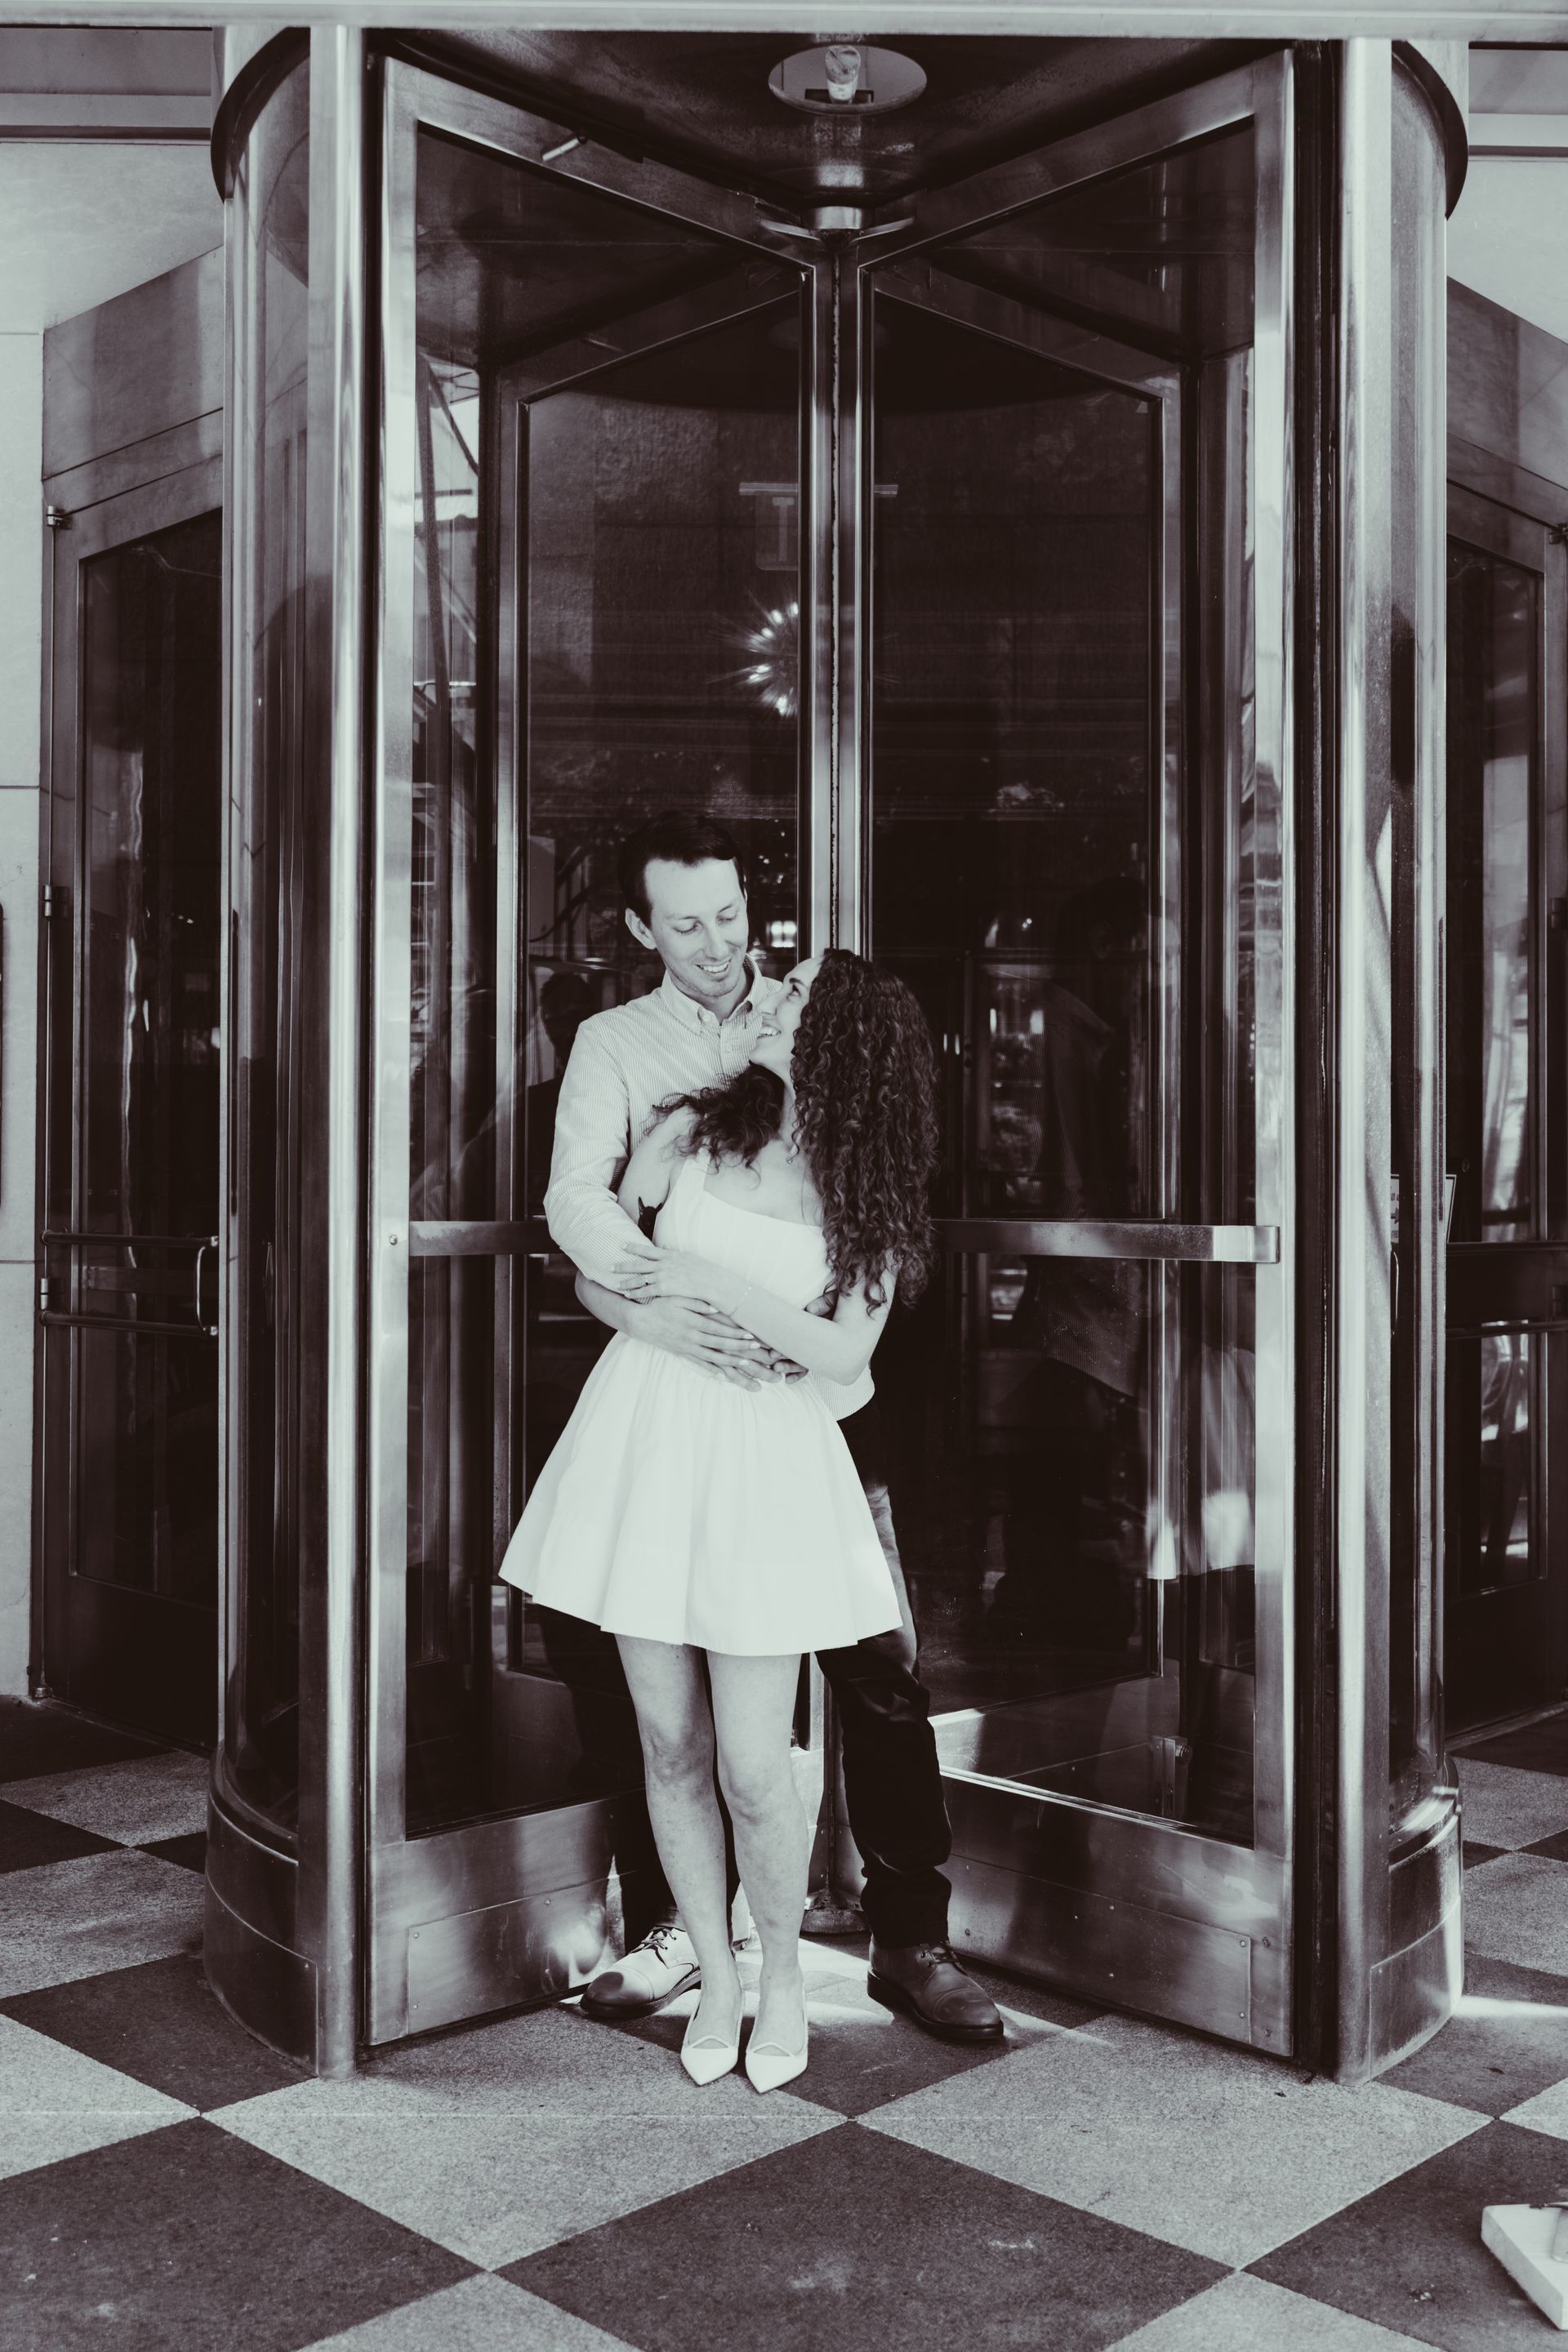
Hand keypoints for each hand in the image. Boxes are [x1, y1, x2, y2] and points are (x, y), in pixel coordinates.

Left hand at [614, 1247, 732, 1310]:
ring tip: (615, 1284)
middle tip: (609, 1266)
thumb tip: (666, 1246)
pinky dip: (635, 1293)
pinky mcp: (664, 1289)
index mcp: (669, 1255)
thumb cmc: (703, 1270)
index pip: (646, 1249)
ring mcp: (663, 1276)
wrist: (711, 1282)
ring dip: (626, 1282)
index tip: (621, 1245)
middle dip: (622, 1266)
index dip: (632, 1247)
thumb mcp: (688, 1256)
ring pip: (639, 1279)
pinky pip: (645, 1292)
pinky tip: (627, 1295)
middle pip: (638, 1264)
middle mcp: (663, 1264)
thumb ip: (674, 1252)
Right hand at [629, 1294, 777, 1388]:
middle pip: (720, 1345)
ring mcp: (687, 1347)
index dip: (736, 1333)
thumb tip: (716, 1308)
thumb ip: (697, 1303)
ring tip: (746, 1364)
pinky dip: (712, 1370)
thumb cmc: (660, 1306)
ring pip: (712, 1357)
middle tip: (756, 1350)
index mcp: (693, 1322)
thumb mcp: (677, 1298)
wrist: (640, 1322)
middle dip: (739, 1348)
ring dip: (730, 1361)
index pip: (719, 1329)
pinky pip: (699, 1364)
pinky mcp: (682, 1354)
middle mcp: (692, 1337)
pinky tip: (723, 1376)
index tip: (751, 1336)